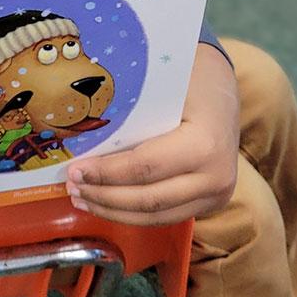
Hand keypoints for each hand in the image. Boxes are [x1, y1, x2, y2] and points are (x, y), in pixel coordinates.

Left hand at [65, 44, 238, 225]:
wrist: (224, 89)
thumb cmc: (189, 80)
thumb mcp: (162, 89)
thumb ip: (130, 116)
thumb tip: (81, 135)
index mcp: (204, 145)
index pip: (145, 168)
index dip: (106, 173)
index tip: (75, 170)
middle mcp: (216, 177)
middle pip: (148, 199)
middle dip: (104, 196)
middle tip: (72, 188)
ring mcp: (217, 195)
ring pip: (156, 215)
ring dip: (114, 211)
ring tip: (82, 200)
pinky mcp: (211, 203)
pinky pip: (166, 216)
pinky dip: (133, 214)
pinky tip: (107, 205)